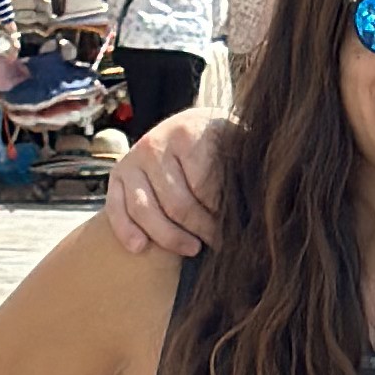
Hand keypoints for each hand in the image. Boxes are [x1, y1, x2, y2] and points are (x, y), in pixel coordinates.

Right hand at [101, 109, 234, 261]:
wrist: (192, 125)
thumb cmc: (221, 142)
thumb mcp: (236, 143)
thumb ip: (242, 167)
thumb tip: (258, 204)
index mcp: (189, 133)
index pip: (205, 186)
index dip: (221, 212)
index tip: (237, 227)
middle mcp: (155, 144)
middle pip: (177, 203)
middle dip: (202, 228)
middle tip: (221, 243)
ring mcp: (133, 160)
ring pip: (146, 209)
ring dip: (170, 237)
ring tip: (193, 249)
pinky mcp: (116, 175)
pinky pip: (116, 208)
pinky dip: (126, 230)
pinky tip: (141, 248)